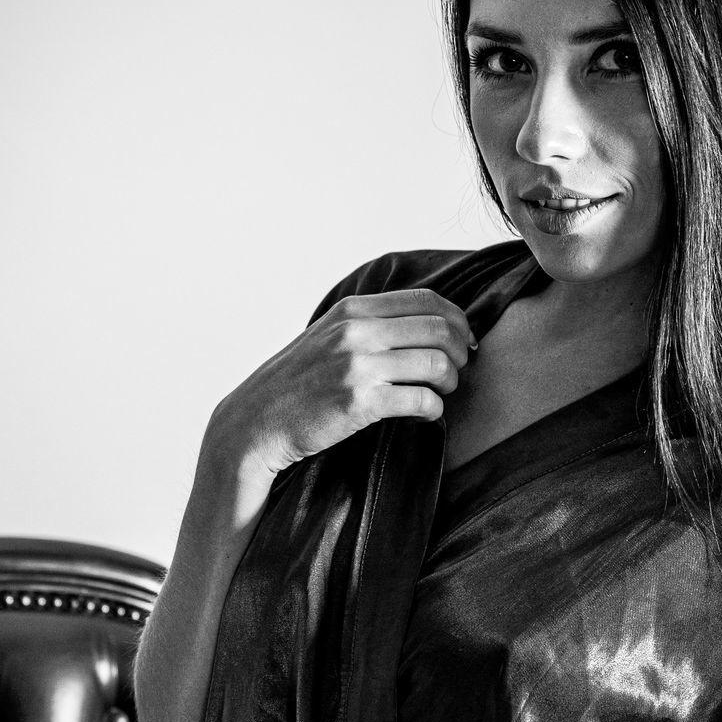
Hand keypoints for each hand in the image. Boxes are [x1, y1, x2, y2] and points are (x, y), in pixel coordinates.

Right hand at [209, 288, 476, 480]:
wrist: (257, 422)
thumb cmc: (296, 385)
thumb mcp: (327, 336)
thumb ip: (367, 325)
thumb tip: (422, 324)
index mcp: (352, 310)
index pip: (426, 299)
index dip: (457, 320)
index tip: (463, 342)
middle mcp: (357, 331)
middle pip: (440, 329)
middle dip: (459, 352)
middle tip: (456, 372)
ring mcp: (358, 366)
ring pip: (437, 364)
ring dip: (449, 382)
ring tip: (439, 394)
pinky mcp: (361, 402)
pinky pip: (423, 400)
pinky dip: (433, 410)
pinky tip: (424, 415)